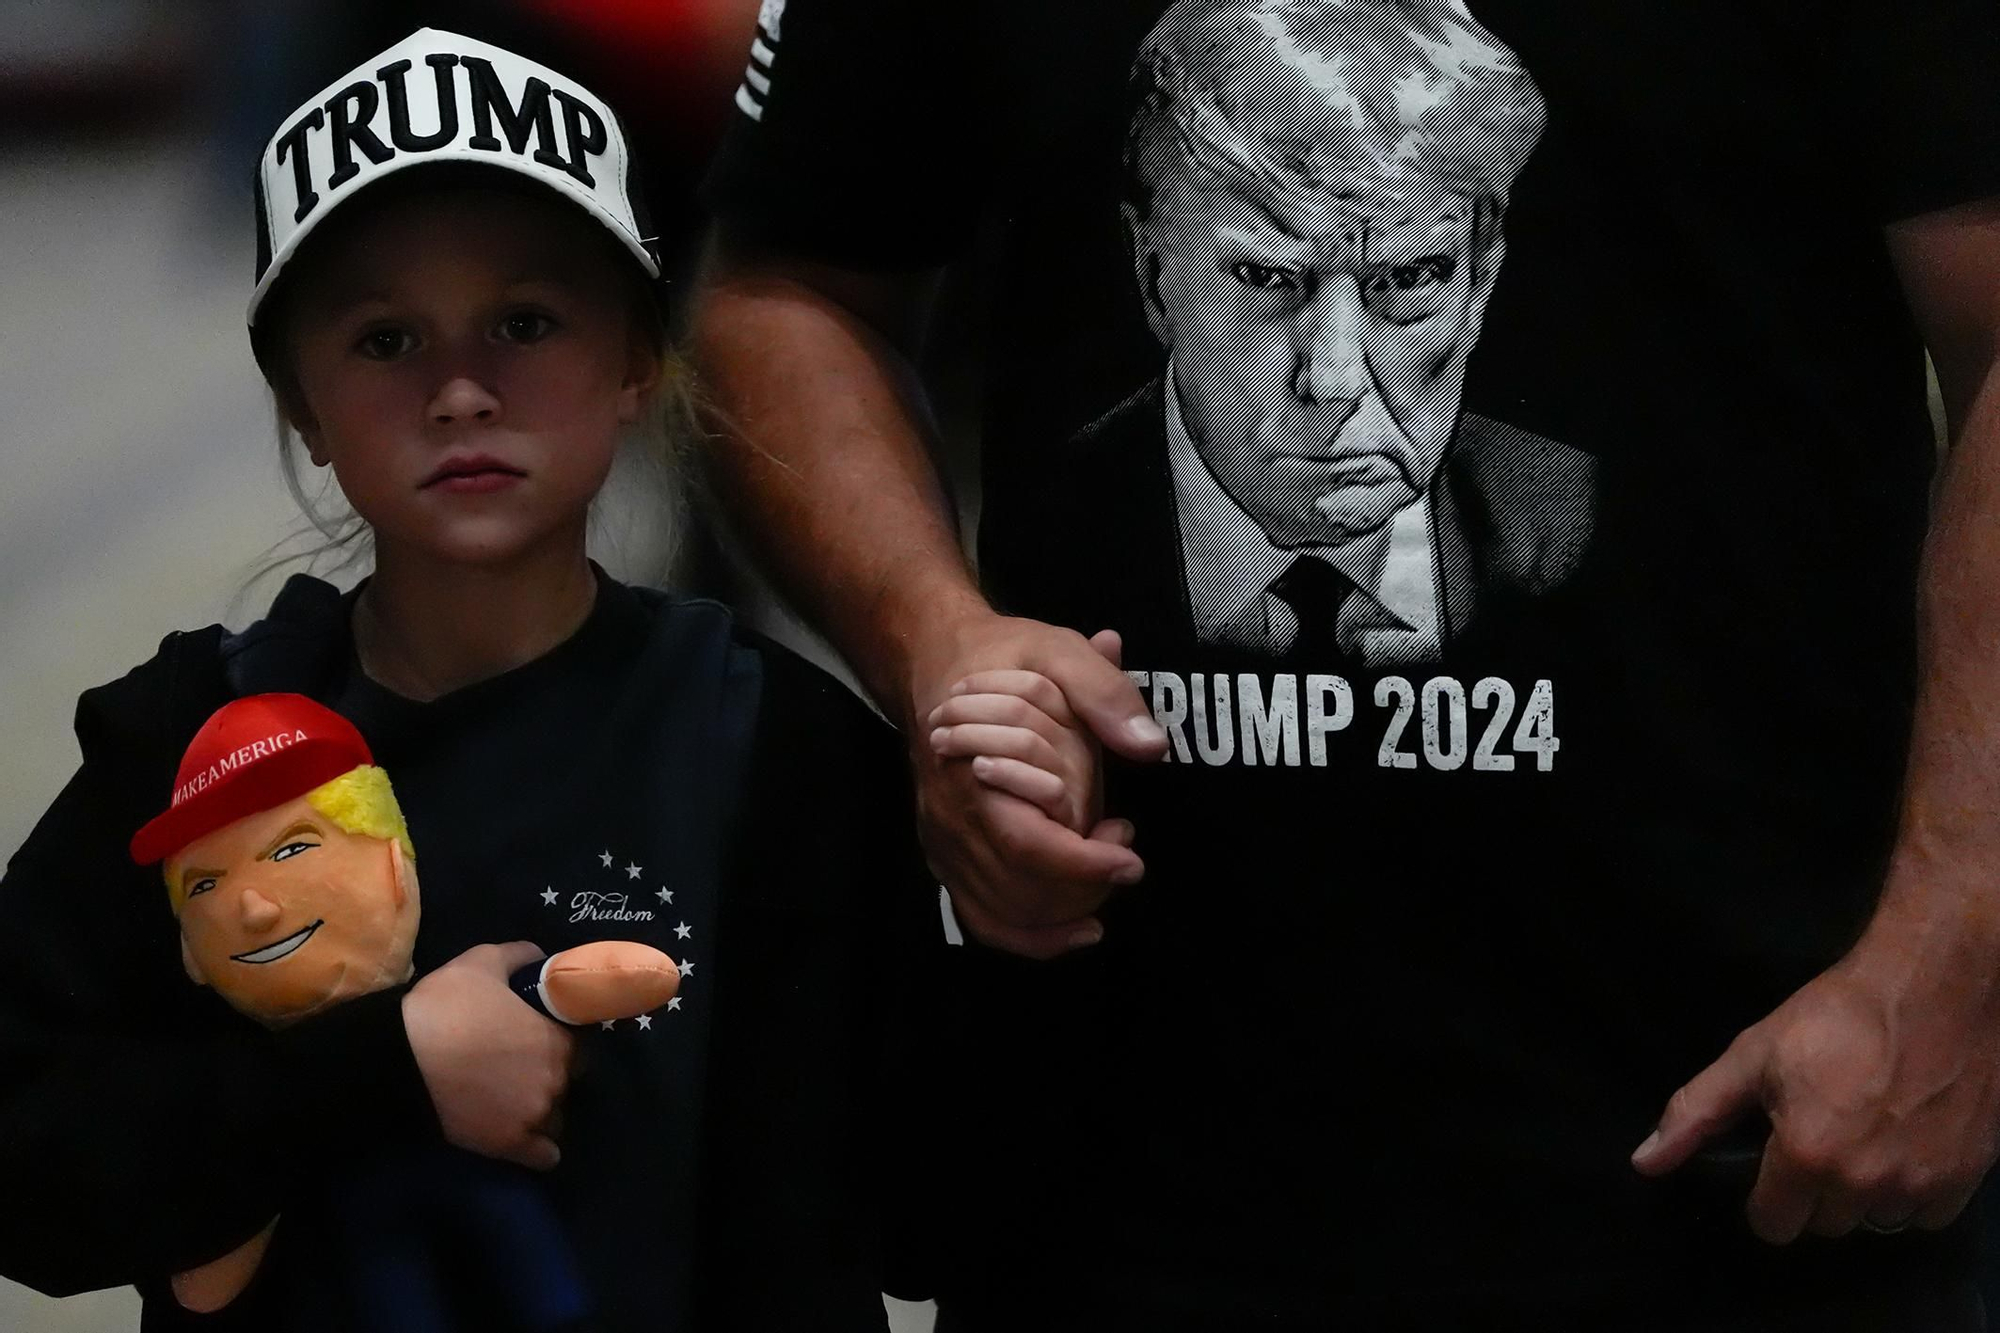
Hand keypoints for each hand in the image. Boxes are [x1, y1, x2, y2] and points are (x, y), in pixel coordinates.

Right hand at [403, 941, 575, 1170]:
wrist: (399, 1059)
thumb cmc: (445, 1007)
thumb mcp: (482, 962)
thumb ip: (519, 956)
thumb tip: (541, 956)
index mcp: (556, 1040)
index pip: (578, 1045)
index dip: (559, 1042)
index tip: (537, 1040)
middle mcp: (554, 1081)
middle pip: (567, 1082)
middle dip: (550, 1076)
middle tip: (520, 1069)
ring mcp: (533, 1117)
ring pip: (556, 1118)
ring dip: (543, 1111)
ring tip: (516, 1103)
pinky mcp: (509, 1146)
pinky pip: (543, 1156)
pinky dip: (540, 1150)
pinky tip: (527, 1140)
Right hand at [905, 616, 1166, 959]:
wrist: (937, 664)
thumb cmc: (1003, 659)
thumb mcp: (1058, 650)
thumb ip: (1104, 693)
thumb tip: (1150, 746)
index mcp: (971, 772)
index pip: (1027, 846)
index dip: (1084, 865)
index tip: (1132, 857)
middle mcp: (952, 821)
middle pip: (1020, 891)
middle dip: (1085, 885)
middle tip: (1123, 850)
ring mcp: (945, 846)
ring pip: (1005, 915)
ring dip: (1067, 911)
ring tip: (1108, 872)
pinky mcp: (948, 860)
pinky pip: (982, 919)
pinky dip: (1031, 937)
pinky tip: (1077, 930)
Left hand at [1631, 951, 1999, 1241]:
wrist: (1934, 988)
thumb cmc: (1835, 1017)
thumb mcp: (1751, 1056)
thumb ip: (1695, 1113)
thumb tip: (1645, 1163)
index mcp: (1808, 1157)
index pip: (1773, 1226)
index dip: (1764, 1198)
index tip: (1771, 1163)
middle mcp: (1866, 1183)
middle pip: (1825, 1224)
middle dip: (1814, 1192)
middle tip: (1819, 1137)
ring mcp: (1923, 1183)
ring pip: (1876, 1222)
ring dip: (1865, 1194)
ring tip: (1862, 1139)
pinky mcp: (1968, 1177)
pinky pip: (1928, 1215)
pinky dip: (1914, 1191)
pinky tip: (1903, 1146)